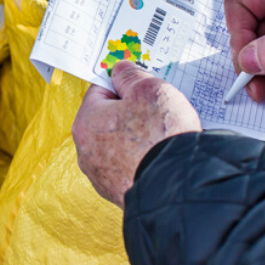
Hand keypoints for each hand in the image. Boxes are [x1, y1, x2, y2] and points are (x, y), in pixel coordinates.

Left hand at [72, 60, 201, 207]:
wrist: (178, 187)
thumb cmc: (160, 138)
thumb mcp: (149, 89)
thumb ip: (130, 76)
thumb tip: (121, 71)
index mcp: (86, 122)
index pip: (100, 91)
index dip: (124, 86)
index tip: (139, 88)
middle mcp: (86, 152)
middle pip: (108, 119)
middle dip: (131, 114)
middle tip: (155, 113)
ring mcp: (101, 176)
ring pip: (119, 145)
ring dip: (137, 138)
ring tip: (160, 137)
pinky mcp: (118, 192)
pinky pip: (128, 167)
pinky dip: (141, 160)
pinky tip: (159, 157)